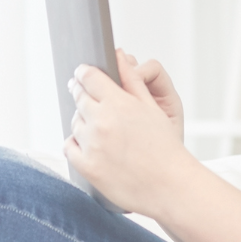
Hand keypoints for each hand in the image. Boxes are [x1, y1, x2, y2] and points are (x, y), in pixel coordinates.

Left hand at [64, 49, 201, 215]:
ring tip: (100, 129)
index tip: (83, 73)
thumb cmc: (165, 147)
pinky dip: (76, 144)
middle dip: (81, 93)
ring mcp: (92, 145)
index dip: (84, 72)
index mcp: (118, 103)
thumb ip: (131, 80)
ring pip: (74, 122)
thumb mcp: (151, 107)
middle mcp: (101, 122)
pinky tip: (90, 145)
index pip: (89, 76)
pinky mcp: (87, 167)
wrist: (171, 186)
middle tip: (87, 97)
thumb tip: (118, 55)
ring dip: (83, 121)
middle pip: (78, 97)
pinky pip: (69, 146)